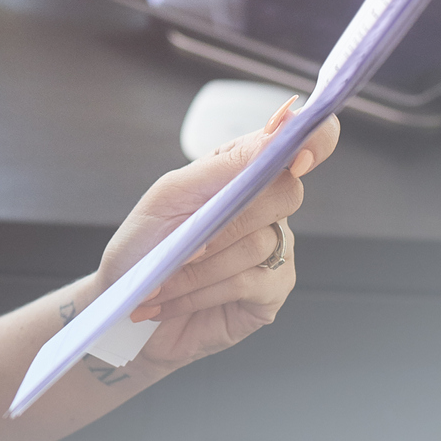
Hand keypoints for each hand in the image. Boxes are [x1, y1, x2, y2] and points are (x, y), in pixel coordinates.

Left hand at [92, 99, 340, 370]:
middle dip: (224, 223)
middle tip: (181, 247)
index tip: (296, 157)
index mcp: (246, 172)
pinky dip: (199, 291)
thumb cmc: (144, 245)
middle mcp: (269, 208)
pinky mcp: (271, 292)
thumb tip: (273, 138)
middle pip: (285, 194)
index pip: (303, 143)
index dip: (314, 141)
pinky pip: (247, 282)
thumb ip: (222, 166)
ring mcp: (276, 250)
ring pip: (256, 244)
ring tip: (157, 285)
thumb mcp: (170, 196)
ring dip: (197, 268)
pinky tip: (169, 302)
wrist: (126, 303)